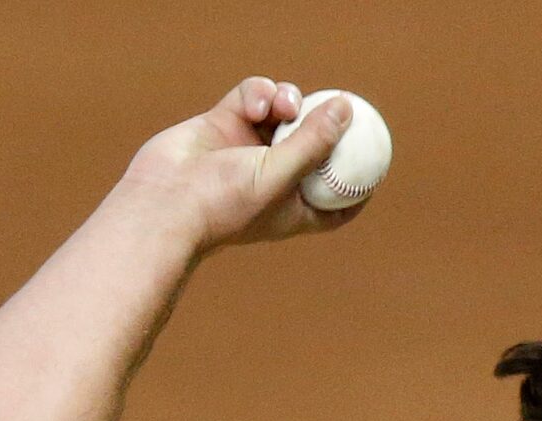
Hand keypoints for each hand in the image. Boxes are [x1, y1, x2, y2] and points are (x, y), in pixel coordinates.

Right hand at [117, 77, 363, 253]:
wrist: (163, 201)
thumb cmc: (224, 204)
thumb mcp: (280, 176)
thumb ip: (314, 142)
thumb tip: (346, 108)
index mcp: (296, 207)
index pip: (339, 200)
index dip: (359, 183)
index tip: (377, 162)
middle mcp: (275, 178)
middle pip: (316, 148)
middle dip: (327, 127)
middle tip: (340, 105)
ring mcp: (249, 148)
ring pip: (285, 114)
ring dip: (289, 101)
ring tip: (283, 105)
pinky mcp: (224, 122)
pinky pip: (253, 96)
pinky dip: (258, 93)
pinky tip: (254, 104)